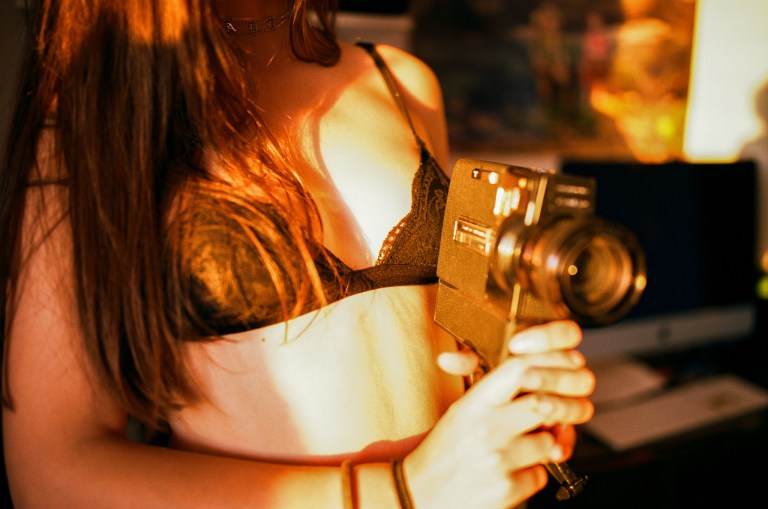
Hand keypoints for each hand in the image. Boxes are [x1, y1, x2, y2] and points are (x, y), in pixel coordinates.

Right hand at [410, 320, 594, 508]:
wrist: (419, 494)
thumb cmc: (444, 450)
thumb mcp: (461, 410)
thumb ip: (493, 390)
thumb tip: (530, 372)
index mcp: (475, 403)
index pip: (519, 369)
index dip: (544, 364)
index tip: (553, 370)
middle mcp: (488, 427)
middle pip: (544, 403)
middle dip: (548, 411)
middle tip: (539, 418)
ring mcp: (500, 459)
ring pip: (549, 442)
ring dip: (541, 447)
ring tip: (515, 450)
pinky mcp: (509, 489)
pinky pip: (541, 475)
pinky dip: (531, 475)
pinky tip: (509, 472)